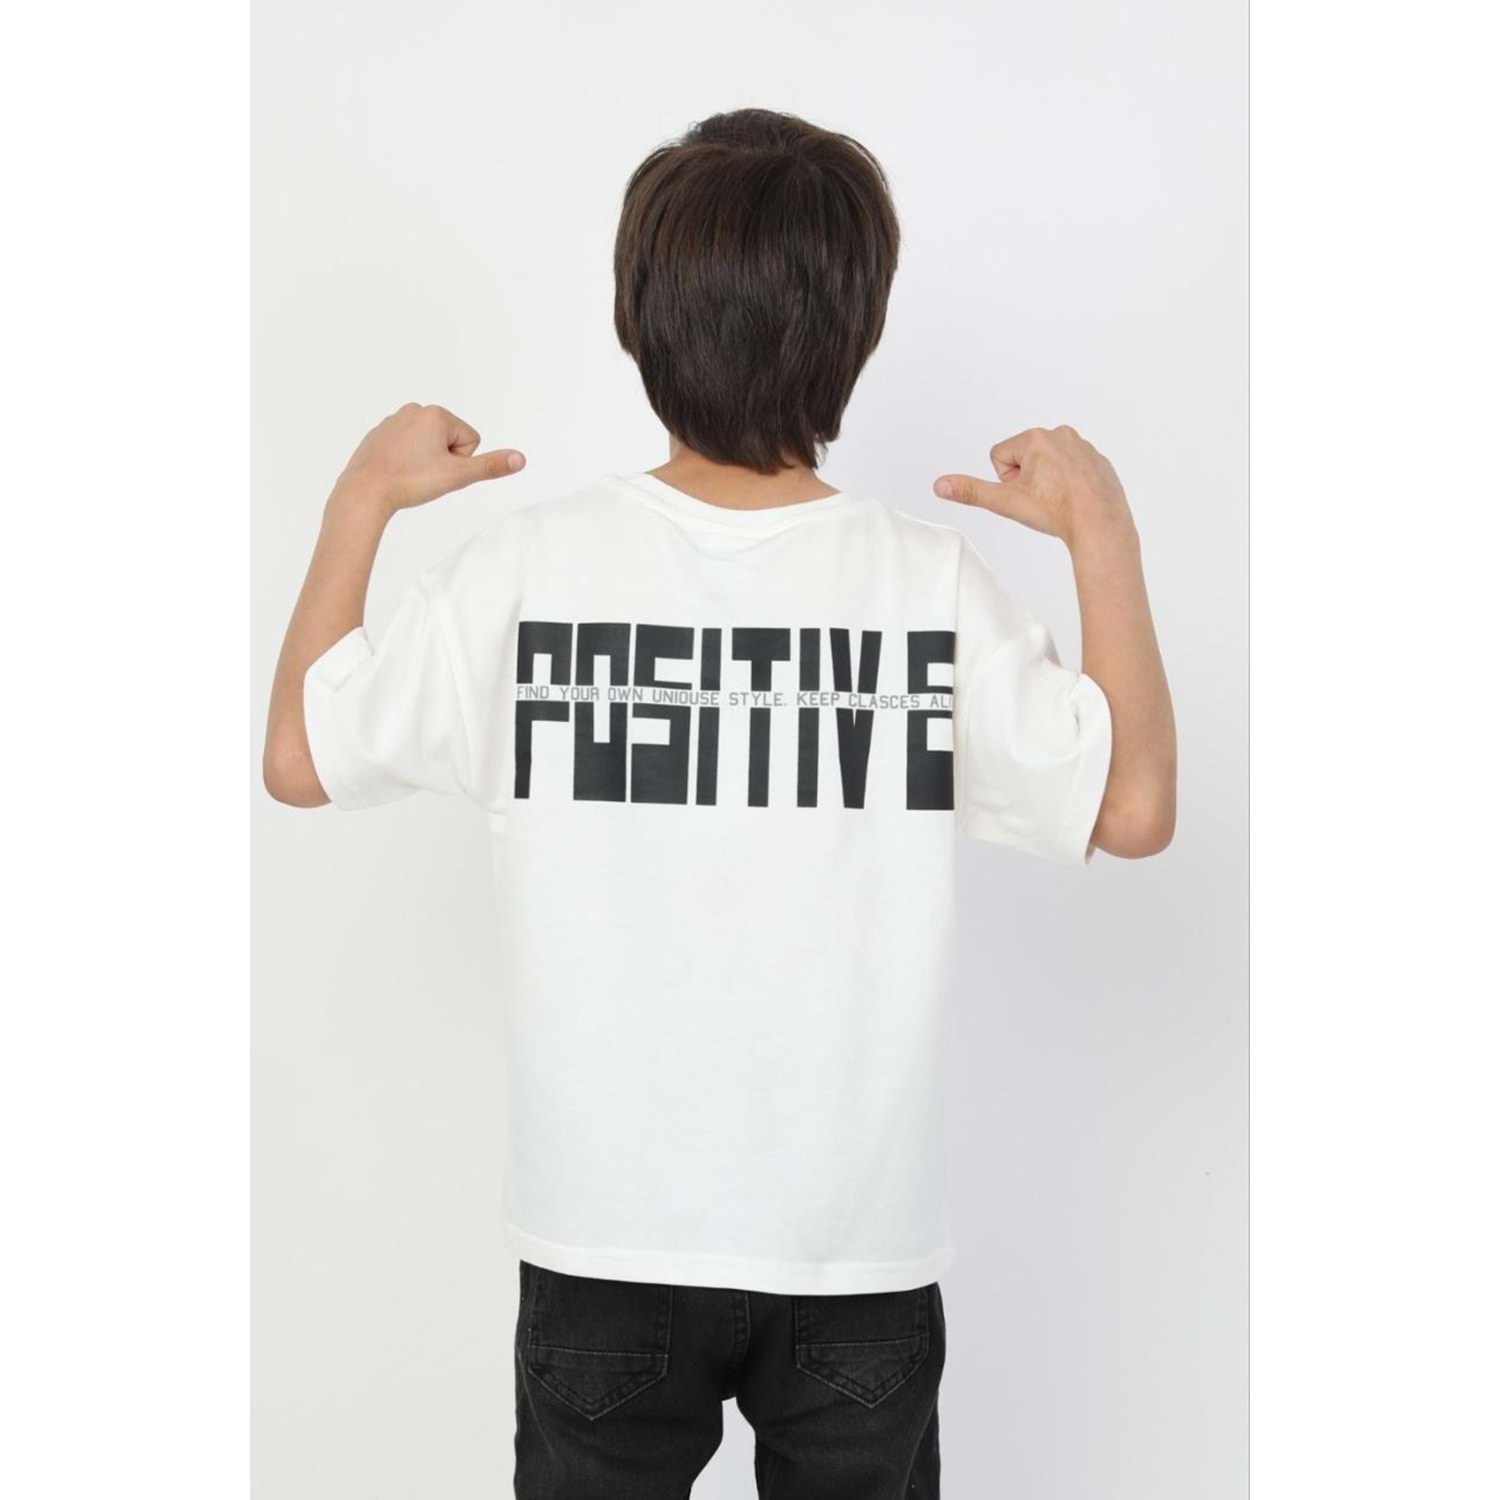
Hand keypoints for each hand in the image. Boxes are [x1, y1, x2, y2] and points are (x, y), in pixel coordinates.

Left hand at [332, 403, 525, 514]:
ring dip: (425, 461)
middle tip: (424, 474)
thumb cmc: (410, 481)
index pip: (470, 440)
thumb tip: (520, 458)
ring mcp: (394, 421)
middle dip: (443, 460)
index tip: (439, 470)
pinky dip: (405, 461)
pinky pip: (406, 449)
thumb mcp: (457, 476)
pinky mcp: (379, 434)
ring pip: (427, 446)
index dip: (460, 462)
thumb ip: (491, 466)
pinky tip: (395, 472)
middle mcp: (415, 410)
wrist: (365, 491)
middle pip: (449, 440)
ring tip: (408, 474)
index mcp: (436, 414)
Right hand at [933, 425, 1132, 549]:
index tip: (1025, 493)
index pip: (999, 456)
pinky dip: (1070, 484)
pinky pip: (1072, 469)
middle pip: (1024, 458)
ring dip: (1048, 481)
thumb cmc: (1057, 511)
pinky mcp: (1098, 460)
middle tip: (1043, 498)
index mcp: (1034, 438)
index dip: (1006, 481)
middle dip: (1027, 479)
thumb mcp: (1006, 502)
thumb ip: (971, 491)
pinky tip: (1075, 499)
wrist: (1099, 524)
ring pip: (1048, 464)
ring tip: (1060, 499)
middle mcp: (1059, 434)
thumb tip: (941, 484)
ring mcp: (1081, 446)